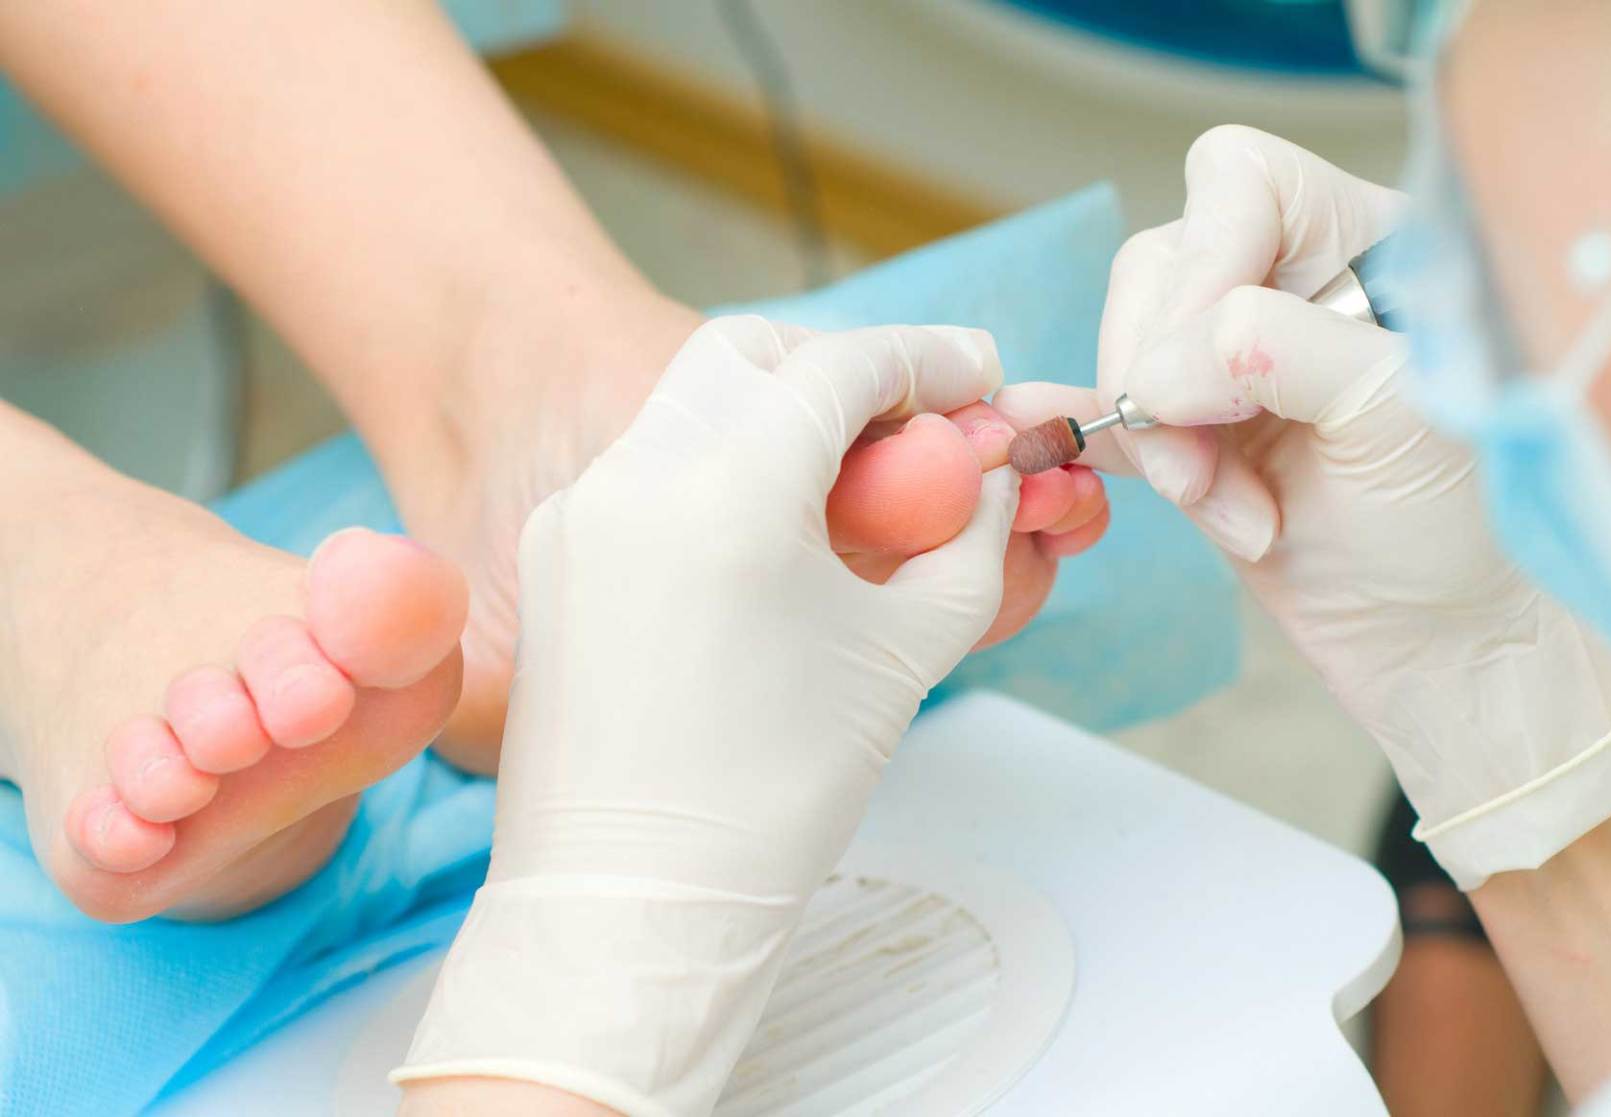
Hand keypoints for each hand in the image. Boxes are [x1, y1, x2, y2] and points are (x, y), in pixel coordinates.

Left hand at [395, 317, 1019, 1113]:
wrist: (637, 897)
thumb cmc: (779, 789)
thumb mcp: (907, 650)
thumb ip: (973, 543)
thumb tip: (994, 476)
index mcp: (726, 493)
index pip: (843, 366)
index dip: (930, 358)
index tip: (983, 375)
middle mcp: (635, 477)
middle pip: (752, 352)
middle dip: (843, 365)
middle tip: (913, 420)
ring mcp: (581, 511)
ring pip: (692, 400)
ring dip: (779, 411)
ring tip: (850, 484)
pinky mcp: (555, 553)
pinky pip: (650, 465)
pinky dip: (720, 464)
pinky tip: (774, 533)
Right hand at [1000, 127, 1610, 888]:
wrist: (1459, 649)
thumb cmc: (1475, 524)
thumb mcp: (1400, 412)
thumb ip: (1279, 350)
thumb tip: (1156, 369)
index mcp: (1371, 243)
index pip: (1244, 183)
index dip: (1208, 257)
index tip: (1210, 358)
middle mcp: (1299, 287)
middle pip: (1167, 262)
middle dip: (1171, 369)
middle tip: (1209, 463)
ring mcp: (1238, 364)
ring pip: (1132, 344)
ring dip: (1163, 438)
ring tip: (1235, 516)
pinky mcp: (1196, 436)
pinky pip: (1109, 411)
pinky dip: (1104, 444)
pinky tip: (1111, 476)